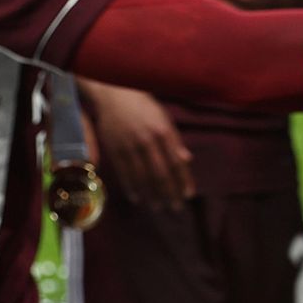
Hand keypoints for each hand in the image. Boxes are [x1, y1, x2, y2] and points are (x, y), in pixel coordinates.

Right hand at [81, 80, 194, 209]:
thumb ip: (175, 141)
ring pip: (142, 176)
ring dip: (151, 194)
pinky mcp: (115, 149)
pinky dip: (131, 187)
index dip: (183, 180)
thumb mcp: (165, 119)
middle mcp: (148, 141)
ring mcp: (130, 146)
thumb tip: (187, 161)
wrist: (115, 95)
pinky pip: (124, 173)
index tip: (188, 195)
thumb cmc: (145, 106)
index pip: (177, 162)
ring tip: (158, 206)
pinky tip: (138, 197)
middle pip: (160, 173)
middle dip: (169, 193)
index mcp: (164, 133)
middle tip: (175, 207)